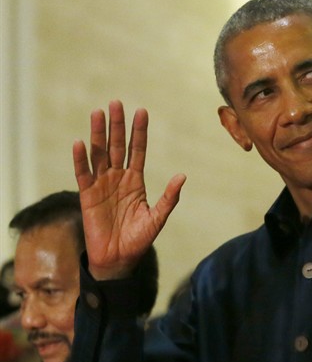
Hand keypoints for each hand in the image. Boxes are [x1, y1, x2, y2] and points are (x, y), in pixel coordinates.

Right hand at [72, 100, 185, 279]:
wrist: (119, 259)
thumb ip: (168, 198)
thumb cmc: (139, 239)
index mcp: (135, 181)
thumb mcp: (157, 217)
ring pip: (99, 154)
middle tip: (116, 103)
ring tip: (98, 113)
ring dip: (97, 134)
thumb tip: (182, 176)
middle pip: (117, 146)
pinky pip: (83, 174)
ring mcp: (102, 185)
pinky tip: (80, 143)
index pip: (137, 150)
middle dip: (117, 125)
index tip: (142, 111)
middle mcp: (118, 178)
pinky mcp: (87, 195)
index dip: (139, 132)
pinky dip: (81, 159)